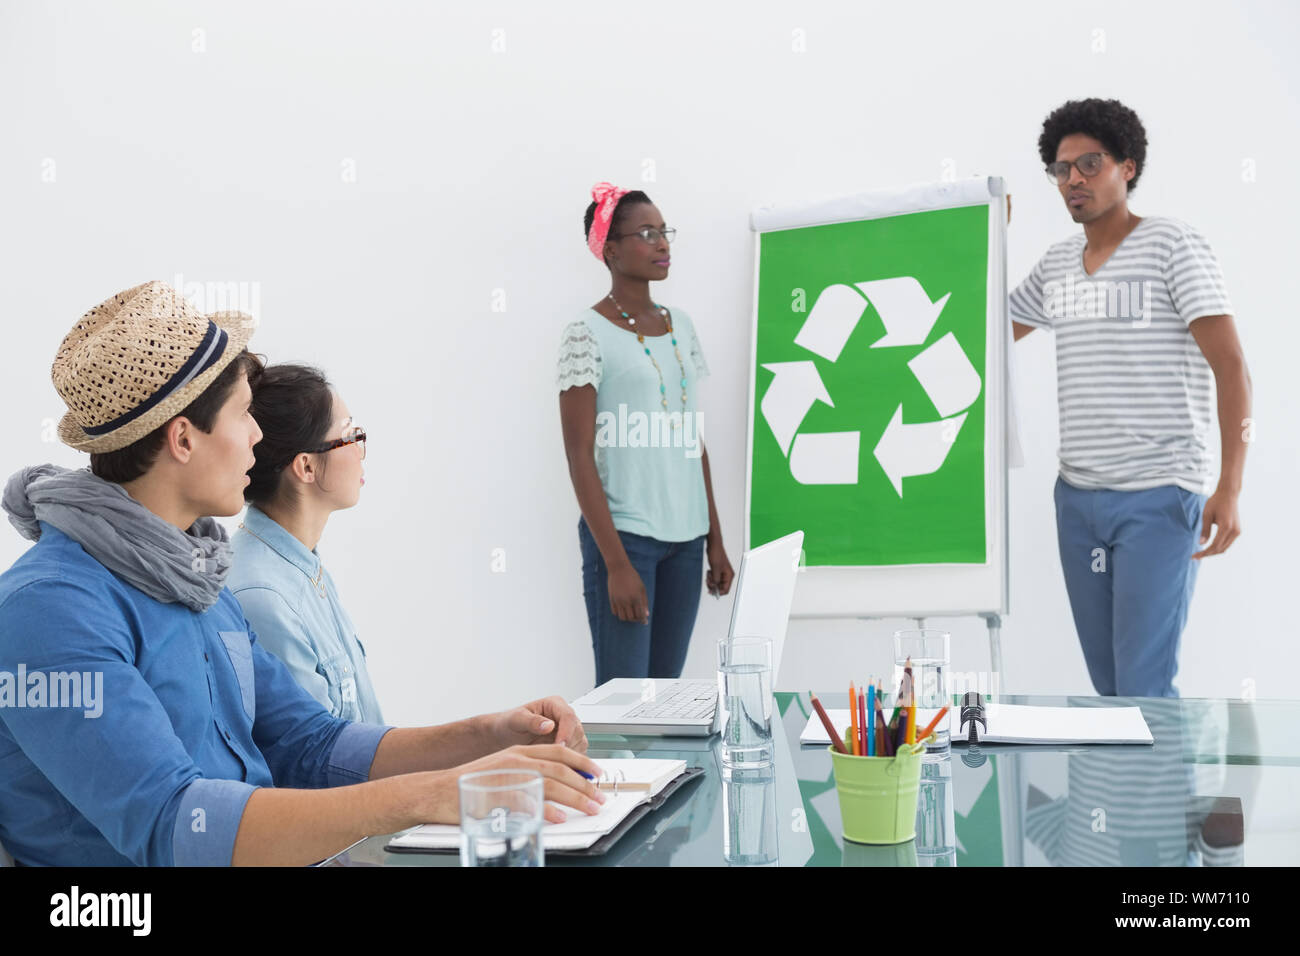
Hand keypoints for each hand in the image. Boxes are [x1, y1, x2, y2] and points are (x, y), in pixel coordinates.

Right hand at [423, 744, 604, 824]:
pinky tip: (558, 817)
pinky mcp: (497, 792)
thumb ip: (527, 777)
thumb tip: (555, 793)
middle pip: (560, 769)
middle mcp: (516, 758)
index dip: (581, 763)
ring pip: (550, 783)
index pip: (558, 753)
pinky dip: (546, 810)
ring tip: (589, 808)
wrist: (436, 790)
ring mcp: (507, 774)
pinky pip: (527, 800)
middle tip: (600, 798)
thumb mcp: (503, 772)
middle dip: (584, 784)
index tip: (598, 774)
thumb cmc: (469, 785)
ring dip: (574, 797)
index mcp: (519, 751)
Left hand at [493, 696, 588, 752]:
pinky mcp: (569, 744)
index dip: (566, 733)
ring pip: (580, 743)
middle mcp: (564, 716)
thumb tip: (548, 725)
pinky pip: (577, 754)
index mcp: (554, 704)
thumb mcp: (516, 719)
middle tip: (553, 758)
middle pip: (577, 731)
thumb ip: (532, 721)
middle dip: (568, 746)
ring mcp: (568, 731)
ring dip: (569, 755)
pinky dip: (569, 761)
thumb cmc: (510, 724)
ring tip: (550, 761)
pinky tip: (555, 765)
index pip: (569, 717)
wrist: (506, 735)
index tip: (559, 747)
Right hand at [608, 563, 647, 622]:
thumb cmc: (633, 577)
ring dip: (628, 618)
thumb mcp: (642, 588)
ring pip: (622, 617)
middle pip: (631, 618)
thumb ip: (644, 602)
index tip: (645, 622)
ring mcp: (618, 601)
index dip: (643, 620)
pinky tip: (624, 609)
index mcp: (636, 598)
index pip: (640, 615)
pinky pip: (615, 612)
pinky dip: (620, 613)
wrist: (619, 569)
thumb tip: (646, 614)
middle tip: (639, 617)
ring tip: (631, 614)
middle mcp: (626, 601)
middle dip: (636, 619)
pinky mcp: (611, 599)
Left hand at [706, 539, 733, 596]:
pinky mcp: (718, 571)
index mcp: (729, 575)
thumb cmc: (716, 554)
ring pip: (716, 583)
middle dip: (713, 585)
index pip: (726, 589)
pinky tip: (709, 572)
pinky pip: (714, 578)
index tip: (712, 591)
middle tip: (708, 581)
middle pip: (720, 587)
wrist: (713, 546)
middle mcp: (727, 575)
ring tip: (708, 575)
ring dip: (711, 581)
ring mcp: (722, 573)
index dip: (718, 592)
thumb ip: (716, 580)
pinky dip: (710, 577)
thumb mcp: (715, 569)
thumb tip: (714, 588)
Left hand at [1192, 489, 1241, 558]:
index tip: (1194, 556)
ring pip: (1225, 548)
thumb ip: (1205, 530)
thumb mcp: (1206, 515)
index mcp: (1226, 527)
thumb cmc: (1215, 503)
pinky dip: (1218, 547)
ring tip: (1201, 553)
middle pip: (1220, 549)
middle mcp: (1234, 531)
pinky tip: (1209, 547)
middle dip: (1208, 554)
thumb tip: (1201, 544)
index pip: (1214, 546)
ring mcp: (1237, 532)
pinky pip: (1227, 543)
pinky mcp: (1237, 531)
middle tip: (1195, 556)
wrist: (1228, 495)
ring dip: (1213, 552)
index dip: (1204, 553)